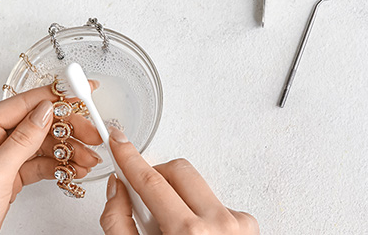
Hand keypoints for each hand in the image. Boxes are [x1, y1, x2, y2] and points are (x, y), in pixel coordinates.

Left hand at [0, 82, 102, 234]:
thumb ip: (22, 140)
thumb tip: (45, 111)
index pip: (23, 103)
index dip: (56, 97)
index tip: (83, 92)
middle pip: (36, 122)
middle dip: (67, 129)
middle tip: (94, 136)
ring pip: (40, 144)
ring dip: (67, 150)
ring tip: (89, 159)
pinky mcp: (6, 176)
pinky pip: (37, 163)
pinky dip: (57, 166)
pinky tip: (73, 170)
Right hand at [100, 128, 258, 234]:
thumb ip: (119, 222)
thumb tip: (117, 189)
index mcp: (188, 234)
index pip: (150, 181)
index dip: (129, 158)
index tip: (119, 142)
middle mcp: (219, 224)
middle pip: (179, 171)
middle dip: (156, 176)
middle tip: (143, 198)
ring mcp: (239, 225)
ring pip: (199, 188)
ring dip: (180, 200)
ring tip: (173, 233)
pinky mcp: (250, 228)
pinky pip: (217, 205)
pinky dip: (201, 215)